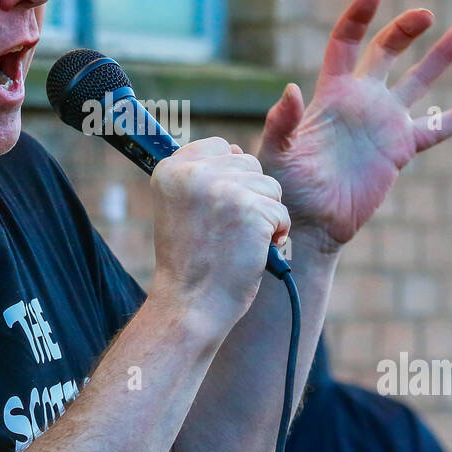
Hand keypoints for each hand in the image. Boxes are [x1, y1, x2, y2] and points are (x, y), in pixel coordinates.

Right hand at [149, 137, 289, 328]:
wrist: (190, 305)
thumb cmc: (189, 262)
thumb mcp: (179, 207)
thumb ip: (201, 175)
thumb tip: (237, 148)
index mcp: (170, 169)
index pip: (218, 146)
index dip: (227, 177)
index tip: (214, 210)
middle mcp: (194, 173)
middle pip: (247, 162)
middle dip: (249, 196)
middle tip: (226, 231)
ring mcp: (223, 189)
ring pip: (269, 185)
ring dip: (265, 215)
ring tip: (239, 241)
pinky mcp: (251, 209)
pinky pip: (281, 211)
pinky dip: (276, 234)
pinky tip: (253, 251)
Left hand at [257, 0, 451, 252]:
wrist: (310, 222)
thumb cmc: (286, 186)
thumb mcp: (276, 151)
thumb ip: (281, 121)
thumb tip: (290, 89)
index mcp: (331, 93)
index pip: (345, 44)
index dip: (358, 17)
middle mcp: (361, 101)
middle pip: (387, 52)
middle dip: (405, 30)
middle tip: (426, 15)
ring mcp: (384, 123)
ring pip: (420, 82)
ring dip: (443, 56)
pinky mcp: (400, 149)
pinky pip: (436, 129)